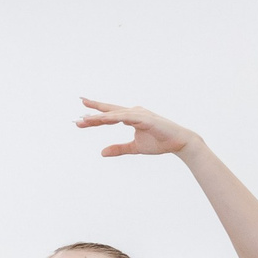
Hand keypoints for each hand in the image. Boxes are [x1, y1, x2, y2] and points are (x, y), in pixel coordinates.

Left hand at [77, 98, 194, 158]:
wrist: (178, 143)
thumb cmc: (158, 142)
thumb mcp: (134, 148)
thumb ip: (119, 149)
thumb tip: (101, 152)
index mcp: (130, 117)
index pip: (109, 115)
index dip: (95, 115)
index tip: (80, 116)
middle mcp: (134, 112)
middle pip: (109, 111)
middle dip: (94, 110)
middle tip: (79, 105)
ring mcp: (139, 114)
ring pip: (115, 114)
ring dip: (100, 116)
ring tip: (85, 119)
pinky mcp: (145, 119)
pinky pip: (126, 117)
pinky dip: (114, 118)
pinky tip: (103, 119)